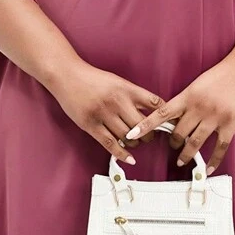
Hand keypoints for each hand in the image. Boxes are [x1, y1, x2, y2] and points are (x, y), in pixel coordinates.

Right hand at [47, 58, 162, 163]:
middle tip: (149, 136)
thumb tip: (151, 111)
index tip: (168, 123)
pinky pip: (110, 143)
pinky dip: (122, 153)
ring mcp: (103, 114)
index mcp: (126, 88)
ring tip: (135, 141)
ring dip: (135, 142)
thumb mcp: (117, 81)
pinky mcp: (90, 125)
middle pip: (142, 125)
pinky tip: (130, 158)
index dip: (164, 116)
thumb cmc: (92, 78)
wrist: (67, 75)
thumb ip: (133, 95)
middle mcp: (117, 101)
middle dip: (149, 134)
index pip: (154, 103)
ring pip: (128, 136)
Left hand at [123, 55, 234, 175]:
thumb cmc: (222, 73)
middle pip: (178, 132)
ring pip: (195, 143)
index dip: (145, 125)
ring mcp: (215, 117)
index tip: (132, 134)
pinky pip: (219, 147)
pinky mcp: (230, 124)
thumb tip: (174, 116)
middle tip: (172, 145)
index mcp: (188, 96)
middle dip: (173, 141)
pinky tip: (208, 168)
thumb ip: (186, 100)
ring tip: (181, 160)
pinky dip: (213, 160)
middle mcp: (199, 108)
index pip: (162, 113)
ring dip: (186, 154)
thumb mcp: (198, 84)